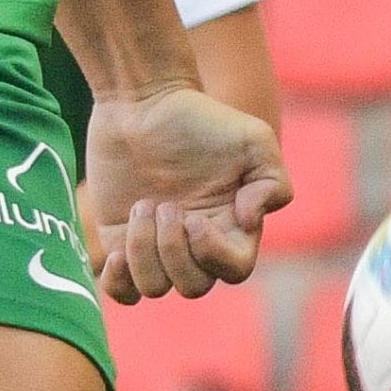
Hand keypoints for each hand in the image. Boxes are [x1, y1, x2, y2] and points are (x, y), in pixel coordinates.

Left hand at [80, 85, 287, 302]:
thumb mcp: (254, 140)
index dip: (214, 255)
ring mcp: (156, 245)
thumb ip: (272, 184)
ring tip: (142, 205)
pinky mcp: (120, 241)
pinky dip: (120, 280)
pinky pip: (121, 290)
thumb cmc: (200, 118)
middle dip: (174, 250)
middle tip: (164, 203)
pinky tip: (118, 249)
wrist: (141, 100)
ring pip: (155, 287)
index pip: (234, 270)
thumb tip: (250, 221)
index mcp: (231, 227)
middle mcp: (195, 243)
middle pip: (193, 285)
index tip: (194, 219)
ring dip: (145, 251)